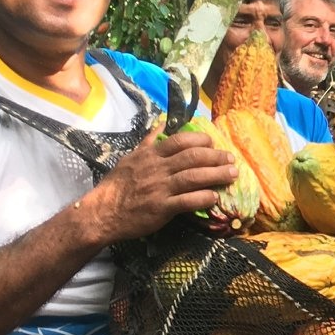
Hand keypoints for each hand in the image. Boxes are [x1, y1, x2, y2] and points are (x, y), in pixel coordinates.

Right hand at [86, 126, 239, 241]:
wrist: (102, 212)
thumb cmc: (118, 185)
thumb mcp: (131, 157)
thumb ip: (150, 140)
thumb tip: (164, 122)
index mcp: (151, 155)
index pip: (180, 141)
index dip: (200, 140)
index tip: (213, 142)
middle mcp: (157, 169)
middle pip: (192, 158)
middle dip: (215, 157)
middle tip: (231, 158)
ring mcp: (160, 189)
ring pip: (194, 177)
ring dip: (216, 175)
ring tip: (233, 174)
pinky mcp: (162, 208)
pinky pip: (187, 201)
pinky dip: (203, 198)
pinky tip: (215, 197)